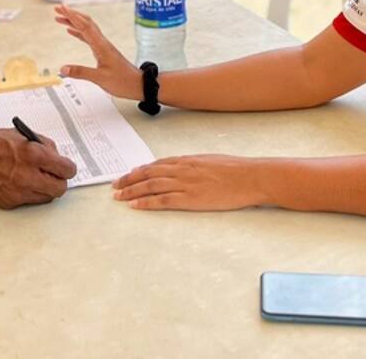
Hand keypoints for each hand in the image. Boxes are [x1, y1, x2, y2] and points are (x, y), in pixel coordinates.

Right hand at [0, 128, 76, 207]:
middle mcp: (28, 176)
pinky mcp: (8, 202)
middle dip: (59, 181)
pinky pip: (27, 201)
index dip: (68, 168)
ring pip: (45, 198)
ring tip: (36, 179)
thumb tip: (56, 156)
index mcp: (33, 155)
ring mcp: (18, 192)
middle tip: (54, 176)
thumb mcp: (21, 135)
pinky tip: (20, 183)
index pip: (66, 169)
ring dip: (45, 189)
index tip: (66, 168)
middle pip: (59, 188)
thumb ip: (43, 145)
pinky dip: (27, 194)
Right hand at [54, 4, 141, 99]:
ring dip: (74, 22)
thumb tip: (63, 69)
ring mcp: (103, 46)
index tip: (62, 8)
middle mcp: (102, 43)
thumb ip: (81, 73)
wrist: (138, 84)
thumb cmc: (123, 81)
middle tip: (58, 9)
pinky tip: (72, 32)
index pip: (84, 26)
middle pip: (85, 23)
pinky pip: (88, 37)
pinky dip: (79, 32)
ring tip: (61, 19)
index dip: (72, 16)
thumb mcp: (100, 78)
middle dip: (71, 15)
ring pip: (87, 29)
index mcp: (101, 46)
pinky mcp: (103, 51)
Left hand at [112, 155, 261, 210]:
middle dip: (129, 180)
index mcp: (187, 160)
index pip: (156, 164)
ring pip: (150, 186)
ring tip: (119, 196)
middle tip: (115, 185)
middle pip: (148, 174)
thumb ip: (194, 165)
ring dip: (132, 191)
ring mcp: (184, 184)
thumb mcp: (211, 160)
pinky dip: (146, 202)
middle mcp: (181, 170)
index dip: (140, 170)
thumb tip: (183, 168)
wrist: (249, 176)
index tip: (128, 174)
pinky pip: (162, 200)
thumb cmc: (235, 169)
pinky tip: (135, 205)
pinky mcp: (190, 199)